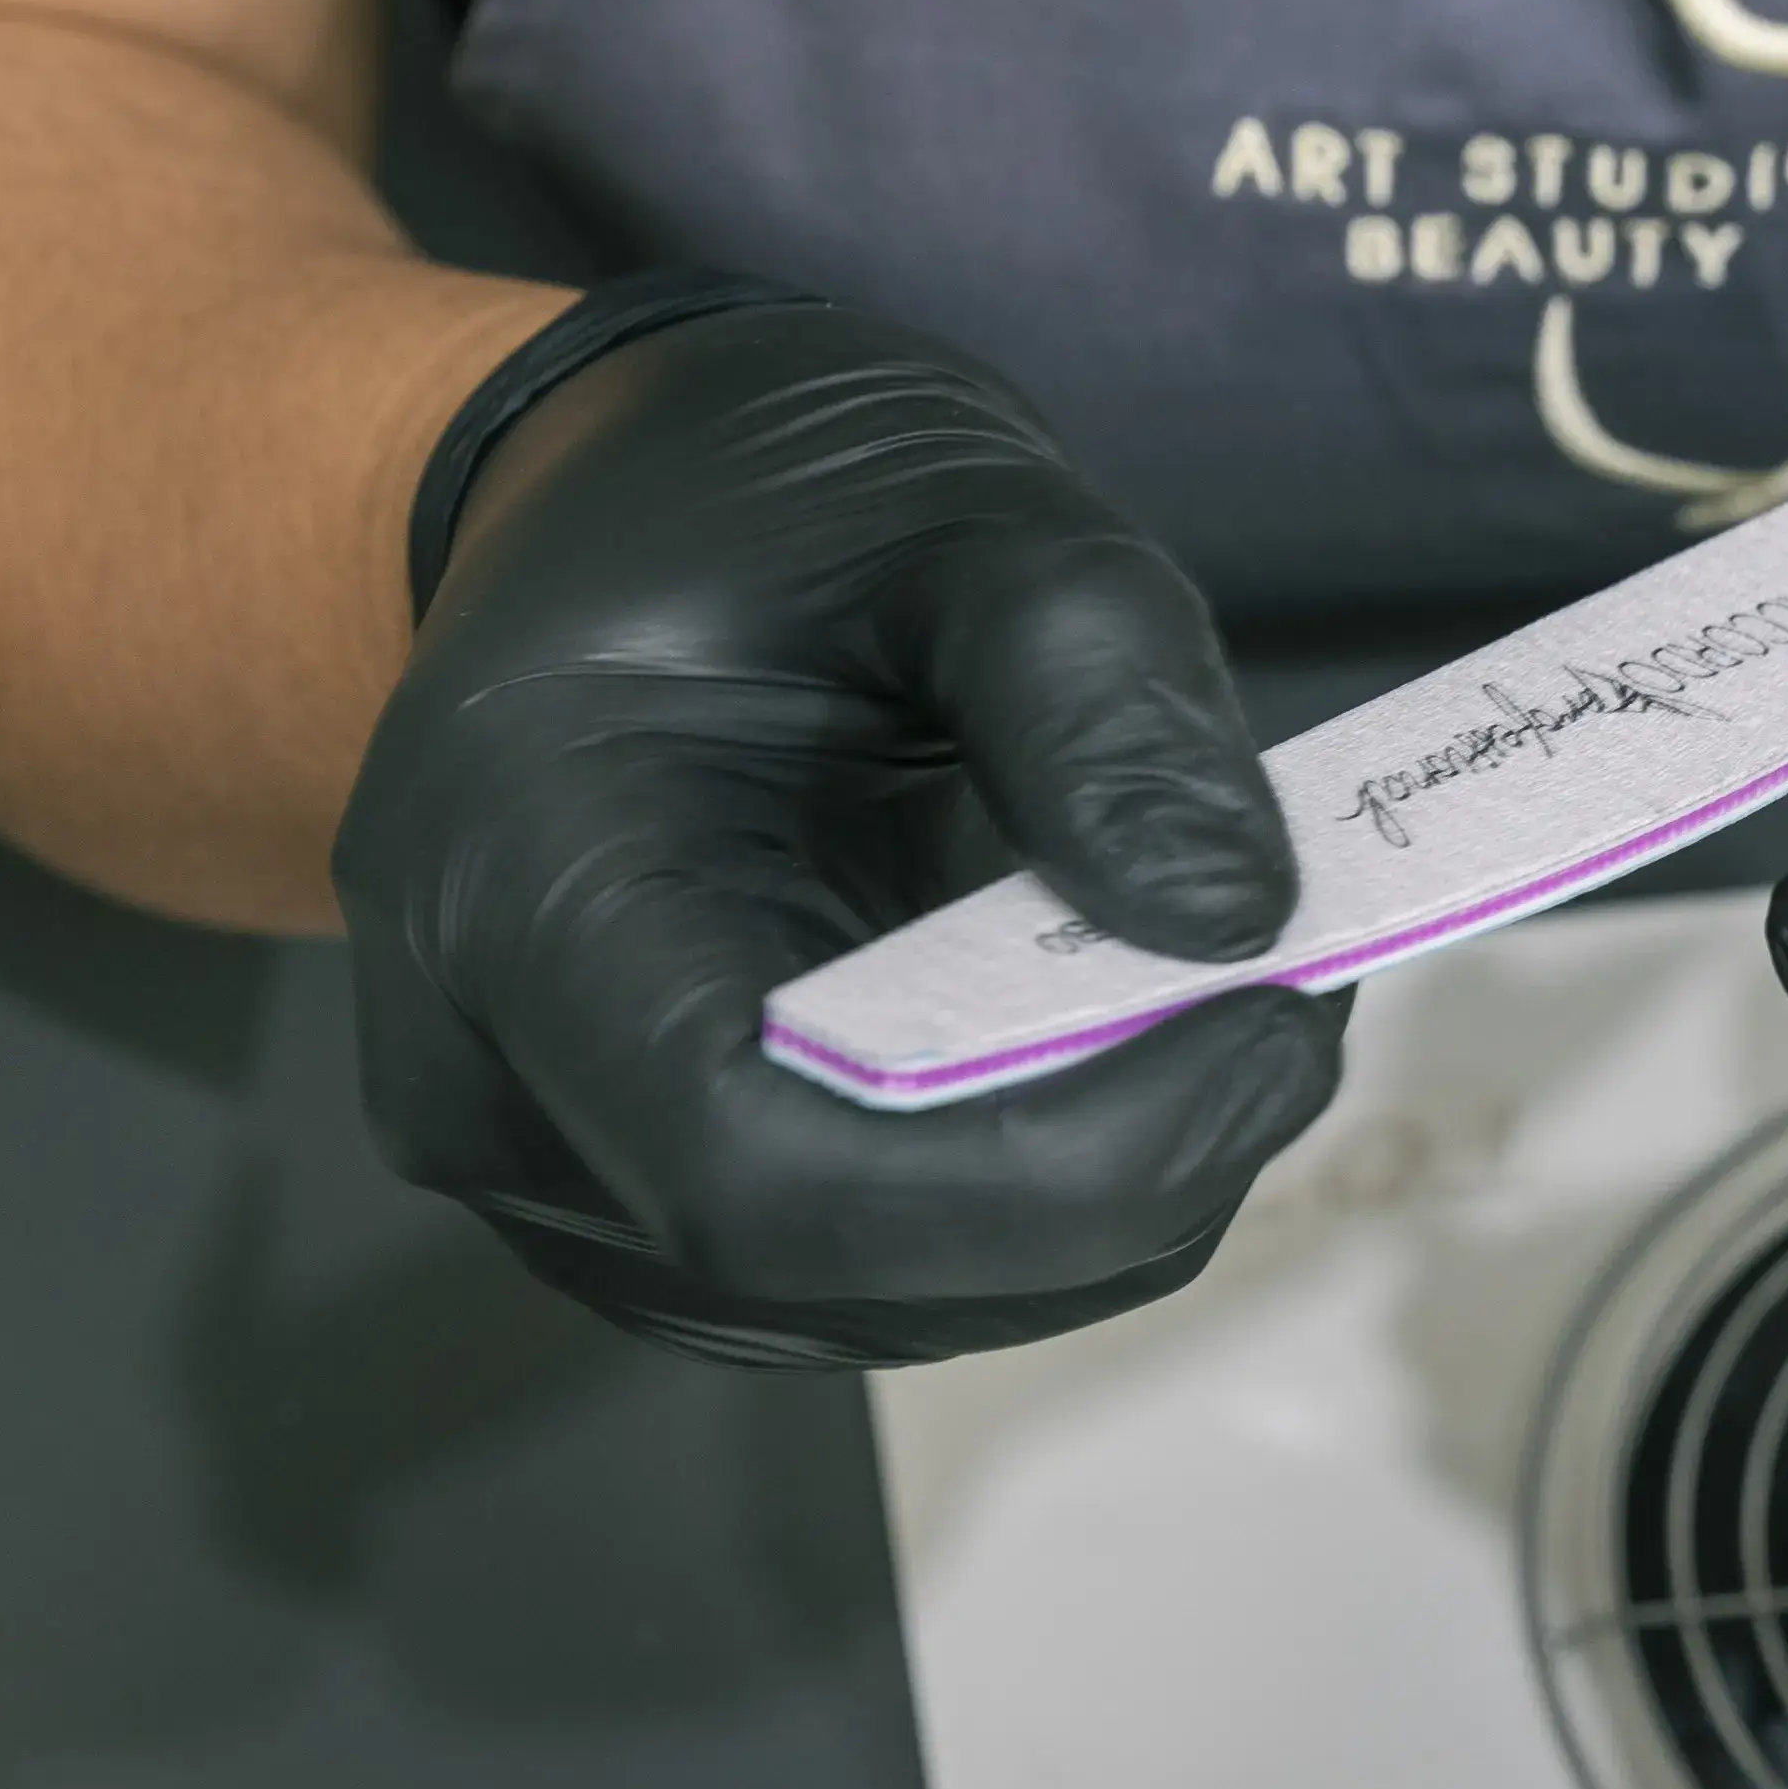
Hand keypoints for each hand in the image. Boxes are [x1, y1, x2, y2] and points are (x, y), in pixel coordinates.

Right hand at [334, 295, 1344, 1366]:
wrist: (614, 506)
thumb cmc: (750, 490)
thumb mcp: (951, 497)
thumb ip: (1095, 689)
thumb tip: (1234, 921)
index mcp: (513, 884)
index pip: (761, 1169)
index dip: (1046, 1167)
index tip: (1265, 1023)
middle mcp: (489, 1072)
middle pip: (837, 1265)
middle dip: (1117, 1177)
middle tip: (1298, 1008)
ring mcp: (561, 1164)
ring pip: (881, 1298)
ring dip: (1102, 1193)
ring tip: (1234, 1003)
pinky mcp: (657, 1198)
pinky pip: (879, 1266)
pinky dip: (1045, 1187)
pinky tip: (1136, 1042)